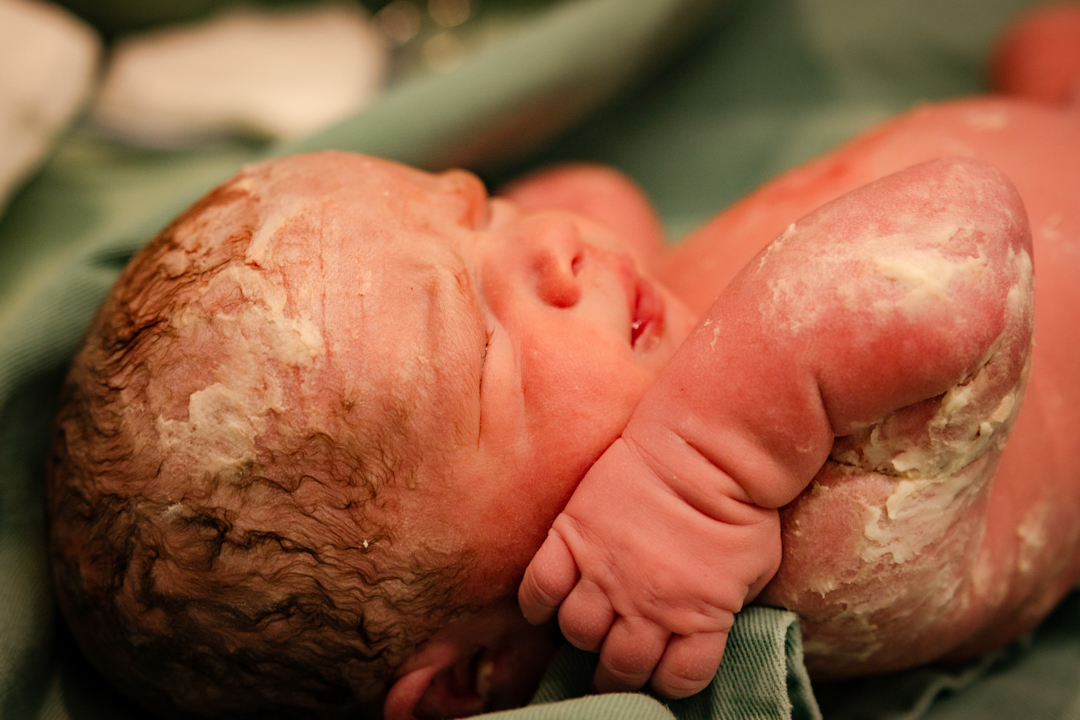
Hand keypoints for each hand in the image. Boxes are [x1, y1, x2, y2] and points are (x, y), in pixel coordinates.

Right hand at [519, 433, 780, 697]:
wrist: (707, 445)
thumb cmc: (741, 505)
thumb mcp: (754, 571)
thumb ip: (724, 609)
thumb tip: (707, 628)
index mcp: (698, 618)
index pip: (676, 679)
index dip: (668, 679)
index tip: (661, 668)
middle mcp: (647, 604)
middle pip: (620, 667)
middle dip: (617, 672)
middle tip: (614, 661)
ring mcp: (606, 570)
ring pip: (578, 631)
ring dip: (583, 635)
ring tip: (589, 624)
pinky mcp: (574, 536)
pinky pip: (540, 587)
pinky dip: (537, 603)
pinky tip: (545, 604)